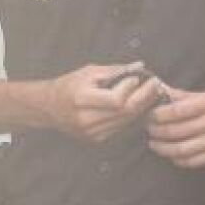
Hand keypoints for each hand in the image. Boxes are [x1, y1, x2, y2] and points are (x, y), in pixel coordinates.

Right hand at [44, 62, 163, 142]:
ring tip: (152, 92)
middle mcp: (86, 119)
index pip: (116, 100)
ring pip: (126, 120)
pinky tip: (139, 104)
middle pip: (125, 112)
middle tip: (156, 84)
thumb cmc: (69, 85)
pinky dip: (132, 115)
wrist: (48, 108)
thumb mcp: (88, 72)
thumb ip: (115, 71)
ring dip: (142, 106)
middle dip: (144, 97)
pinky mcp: (97, 139)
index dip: (130, 89)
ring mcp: (92, 132)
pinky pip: (121, 127)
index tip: (138, 78)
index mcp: (81, 100)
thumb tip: (139, 66)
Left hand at [146, 86, 204, 168]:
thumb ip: (183, 96)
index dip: (158, 116)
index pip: (177, 111)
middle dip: (157, 132)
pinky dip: (179, 160)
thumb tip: (159, 91)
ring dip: (164, 148)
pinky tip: (172, 155)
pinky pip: (195, 161)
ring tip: (154, 144)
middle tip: (149, 131)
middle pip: (177, 131)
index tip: (149, 116)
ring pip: (183, 149)